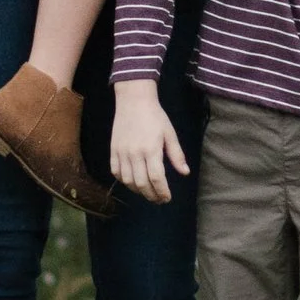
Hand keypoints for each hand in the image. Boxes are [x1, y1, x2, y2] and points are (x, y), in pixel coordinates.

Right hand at [109, 80, 190, 202]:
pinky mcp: (113, 150)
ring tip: (147, 192)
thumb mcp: (170, 133)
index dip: (162, 191)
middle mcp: (135, 153)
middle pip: (142, 183)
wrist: (134, 100)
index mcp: (151, 149)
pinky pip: (116, 172)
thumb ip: (176, 155)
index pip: (156, 178)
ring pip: (128, 181)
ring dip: (138, 191)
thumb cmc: (155, 116)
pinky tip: (132, 182)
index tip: (167, 198)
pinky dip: (124, 181)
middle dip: (151, 195)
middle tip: (159, 199)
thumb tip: (185, 173)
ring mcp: (122, 153)